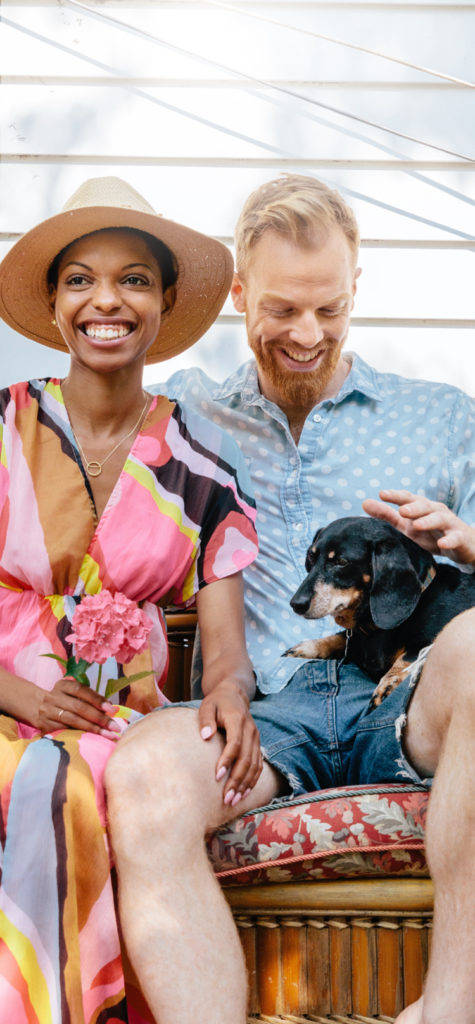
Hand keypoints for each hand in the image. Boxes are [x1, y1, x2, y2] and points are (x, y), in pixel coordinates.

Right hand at [36, 676, 122, 737]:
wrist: (35, 707)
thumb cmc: (62, 701)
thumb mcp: (71, 694)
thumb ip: (89, 699)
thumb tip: (112, 710)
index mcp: (62, 686)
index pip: (81, 690)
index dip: (97, 699)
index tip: (111, 709)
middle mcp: (53, 697)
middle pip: (79, 707)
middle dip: (99, 718)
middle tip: (114, 727)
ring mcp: (48, 712)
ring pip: (72, 720)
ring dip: (92, 729)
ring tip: (107, 735)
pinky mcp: (45, 726)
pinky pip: (65, 731)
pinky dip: (80, 735)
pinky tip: (92, 739)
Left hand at [198, 679, 262, 806]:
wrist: (234, 695)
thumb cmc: (217, 702)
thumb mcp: (207, 706)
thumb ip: (206, 720)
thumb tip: (205, 736)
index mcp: (238, 720)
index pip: (235, 744)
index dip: (227, 761)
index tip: (217, 777)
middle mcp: (251, 730)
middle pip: (246, 759)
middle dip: (237, 780)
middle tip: (226, 798)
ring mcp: (256, 738)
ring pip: (254, 765)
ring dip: (245, 784)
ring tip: (234, 801)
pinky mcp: (257, 745)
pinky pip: (259, 765)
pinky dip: (253, 780)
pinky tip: (244, 793)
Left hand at [363, 489, 474, 564]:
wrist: (462, 545)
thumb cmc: (430, 533)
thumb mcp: (407, 525)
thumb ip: (387, 515)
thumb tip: (364, 503)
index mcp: (421, 507)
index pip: (408, 498)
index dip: (396, 495)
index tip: (382, 494)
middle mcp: (435, 511)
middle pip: (424, 506)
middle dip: (413, 507)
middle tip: (402, 510)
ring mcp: (449, 523)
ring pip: (440, 519)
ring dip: (429, 521)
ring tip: (417, 525)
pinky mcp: (460, 537)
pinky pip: (455, 538)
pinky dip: (449, 540)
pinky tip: (442, 544)